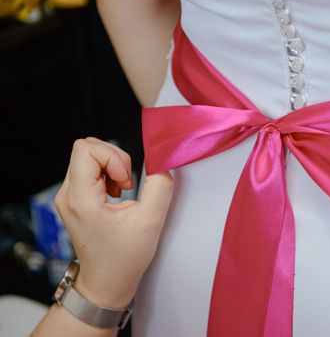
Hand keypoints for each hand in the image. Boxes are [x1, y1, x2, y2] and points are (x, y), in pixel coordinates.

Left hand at [54, 137, 173, 307]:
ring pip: (88, 157)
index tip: (126, 182)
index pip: (85, 149)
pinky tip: (116, 194)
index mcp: (81, 199)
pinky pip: (89, 169)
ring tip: (123, 190)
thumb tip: (161, 163)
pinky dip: (107, 174)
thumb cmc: (124, 259)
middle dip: (115, 160)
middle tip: (127, 185)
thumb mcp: (151, 222)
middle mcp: (67, 195)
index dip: (113, 157)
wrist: (106, 282)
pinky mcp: (74, 198)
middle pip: (87, 149)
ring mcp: (68, 196)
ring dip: (112, 167)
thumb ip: (160, 187)